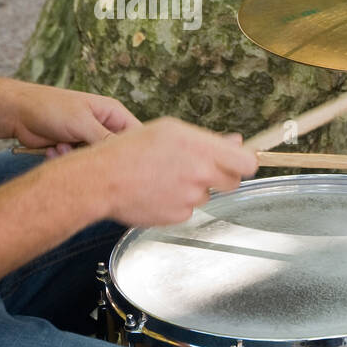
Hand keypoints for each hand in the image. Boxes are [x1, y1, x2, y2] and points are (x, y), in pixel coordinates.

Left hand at [7, 81, 140, 153]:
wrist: (15, 112)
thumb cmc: (50, 108)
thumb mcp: (82, 123)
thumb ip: (107, 139)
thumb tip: (127, 157)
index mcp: (114, 114)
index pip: (137, 136)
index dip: (132, 151)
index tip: (122, 164)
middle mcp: (104, 127)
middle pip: (115, 152)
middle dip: (98, 157)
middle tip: (81, 153)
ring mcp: (88, 139)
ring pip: (96, 161)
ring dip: (78, 159)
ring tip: (61, 147)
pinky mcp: (73, 150)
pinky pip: (79, 164)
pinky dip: (65, 161)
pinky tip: (52, 149)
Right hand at [68, 117, 258, 226]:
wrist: (99, 181)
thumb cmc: (129, 150)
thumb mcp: (170, 131)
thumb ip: (209, 140)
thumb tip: (237, 142)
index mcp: (202, 149)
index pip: (248, 163)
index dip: (245, 163)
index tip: (239, 162)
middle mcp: (201, 174)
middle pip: (232, 182)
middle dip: (220, 176)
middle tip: (196, 168)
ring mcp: (191, 198)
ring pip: (206, 195)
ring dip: (194, 189)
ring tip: (165, 177)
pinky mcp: (179, 216)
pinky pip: (188, 209)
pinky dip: (178, 202)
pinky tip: (158, 192)